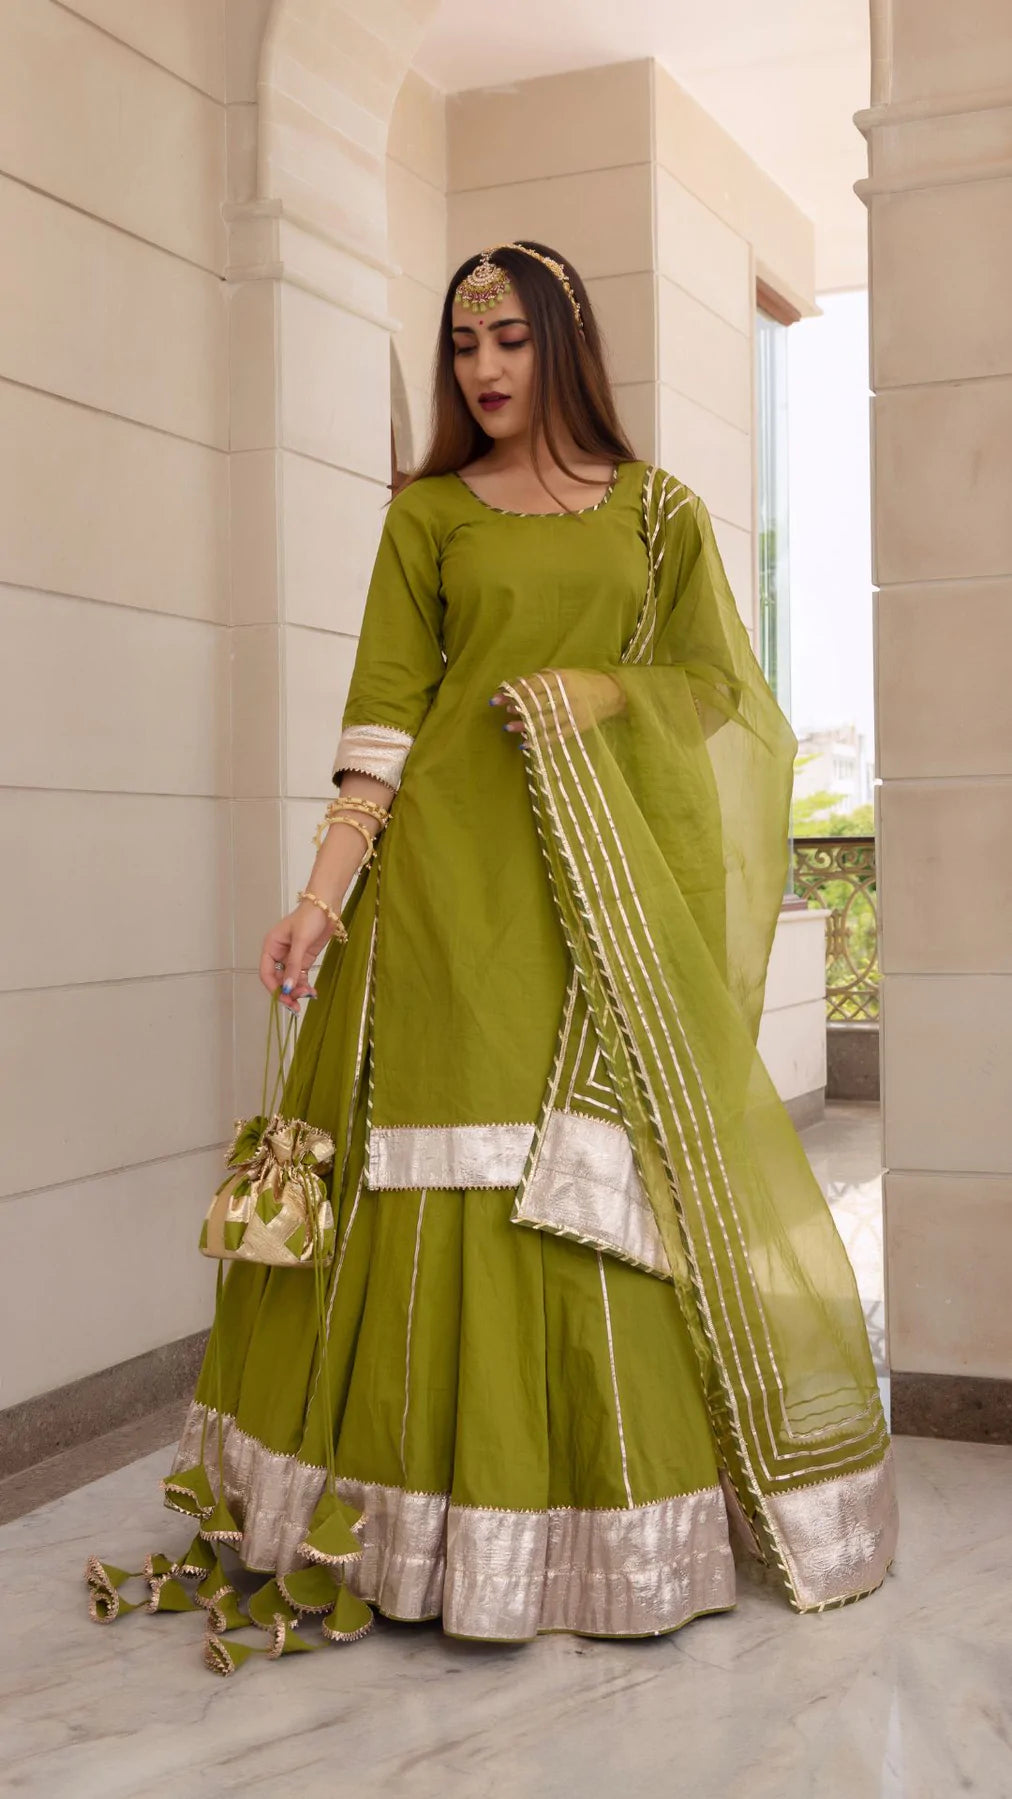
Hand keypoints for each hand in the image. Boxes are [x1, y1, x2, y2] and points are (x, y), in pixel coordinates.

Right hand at [259, 902, 331, 1013]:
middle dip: (287, 991)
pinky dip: (304, 985)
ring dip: (297, 990)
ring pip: (290, 980)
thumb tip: (287, 987)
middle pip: (278, 979)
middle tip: (297, 1005)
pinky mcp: (304, 959)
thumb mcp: (300, 941)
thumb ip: (293, 965)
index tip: (284, 998)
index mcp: (271, 946)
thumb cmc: (309, 917)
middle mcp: (279, 953)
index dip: (273, 987)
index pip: (266, 972)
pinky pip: (300, 976)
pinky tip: (312, 992)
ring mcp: (292, 957)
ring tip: (308, 995)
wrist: (327, 906)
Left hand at [490, 669, 623, 739]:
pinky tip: (526, 743)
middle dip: (518, 708)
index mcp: (561, 679)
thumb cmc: (582, 682)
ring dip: (525, 725)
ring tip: (509, 728)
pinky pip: (555, 736)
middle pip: (537, 703)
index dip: (514, 691)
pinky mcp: (577, 728)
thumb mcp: (563, 674)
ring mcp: (572, 713)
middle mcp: (566, 695)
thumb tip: (515, 687)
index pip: (533, 686)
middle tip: (503, 713)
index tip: (499, 696)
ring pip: (544, 721)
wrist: (611, 694)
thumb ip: (541, 679)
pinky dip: (539, 740)